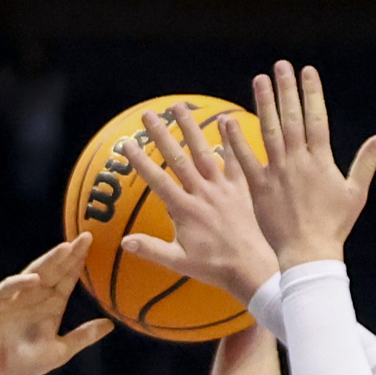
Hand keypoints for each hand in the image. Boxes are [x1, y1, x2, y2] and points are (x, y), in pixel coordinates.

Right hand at [0, 235, 113, 374]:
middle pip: (54, 270)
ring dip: (48, 261)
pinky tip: (34, 279)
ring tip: (65, 249)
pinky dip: (20, 283)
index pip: (67, 279)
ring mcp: (13, 298)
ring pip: (33, 274)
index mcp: (49, 305)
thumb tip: (110, 325)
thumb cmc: (24, 365)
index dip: (78, 263)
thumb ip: (82, 337)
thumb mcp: (59, 351)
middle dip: (68, 254)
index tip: (92, 246)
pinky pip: (8, 289)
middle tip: (86, 237)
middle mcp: (33, 296)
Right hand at [119, 104, 280, 302]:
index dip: (141, 162)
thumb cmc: (214, 267)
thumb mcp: (178, 262)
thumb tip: (124, 242)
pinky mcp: (240, 188)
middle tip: (147, 114)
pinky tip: (225, 119)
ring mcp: (222, 189)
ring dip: (190, 128)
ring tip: (178, 107)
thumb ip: (151, 249)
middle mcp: (202, 194)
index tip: (127, 144)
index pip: (157, 180)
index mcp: (184, 210)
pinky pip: (234, 160)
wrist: (251, 267)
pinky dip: (229, 140)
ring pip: (203, 152)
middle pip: (177, 159)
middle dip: (160, 135)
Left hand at [230, 62, 375, 265]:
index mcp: (321, 160)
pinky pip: (245, 160)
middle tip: (281, 65)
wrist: (309, 254)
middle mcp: (298, 161)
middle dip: (286, 89)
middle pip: (291, 118)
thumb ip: (364, 163)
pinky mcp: (258, 188)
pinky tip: (228, 120)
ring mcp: (277, 173)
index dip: (312, 93)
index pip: (316, 118)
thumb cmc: (334, 227)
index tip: (307, 71)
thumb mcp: (355, 193)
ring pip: (269, 131)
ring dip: (263, 104)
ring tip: (258, 79)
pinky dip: (236, 140)